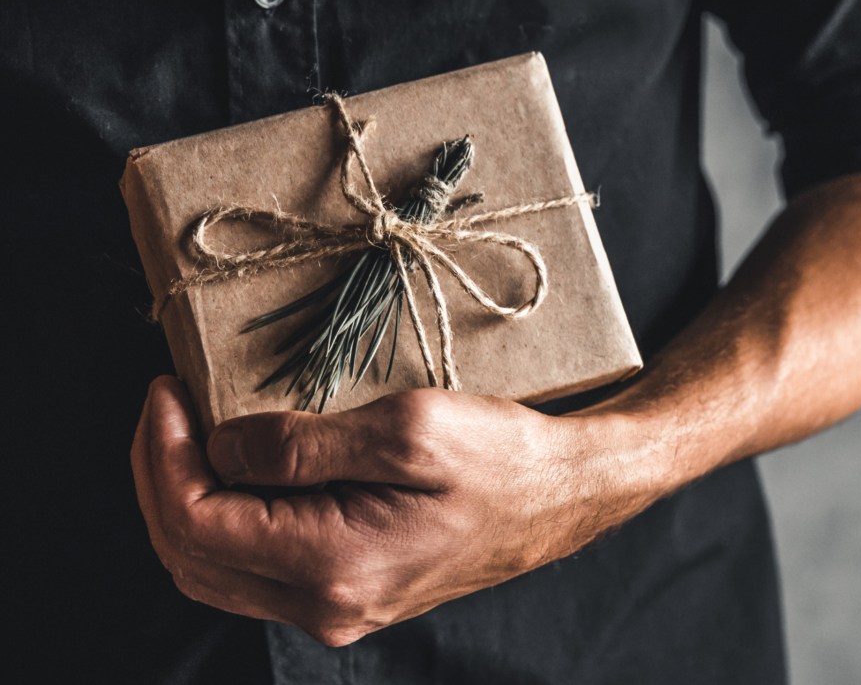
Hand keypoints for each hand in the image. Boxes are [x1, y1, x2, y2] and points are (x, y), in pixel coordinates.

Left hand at [130, 376, 651, 645]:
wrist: (565, 494)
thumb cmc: (503, 456)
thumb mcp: (406, 428)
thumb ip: (301, 445)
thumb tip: (222, 447)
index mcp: (332, 563)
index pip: (196, 522)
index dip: (162, 453)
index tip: (166, 388)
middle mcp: (325, 604)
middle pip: (190, 557)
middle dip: (158, 476)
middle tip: (163, 406)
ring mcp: (338, 608)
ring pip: (215, 572)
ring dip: (183, 502)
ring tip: (185, 435)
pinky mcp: (352, 596)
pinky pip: (254, 572)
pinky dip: (225, 522)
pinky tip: (237, 473)